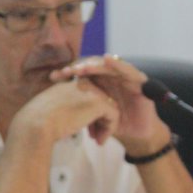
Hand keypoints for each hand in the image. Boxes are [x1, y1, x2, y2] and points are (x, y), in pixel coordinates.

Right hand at [12, 76, 120, 145]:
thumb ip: (65, 106)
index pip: (88, 96)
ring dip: (105, 125)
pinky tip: (100, 141)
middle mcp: (81, 82)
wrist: (36, 126)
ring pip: (109, 108)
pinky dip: (109, 130)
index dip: (88, 112)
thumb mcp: (52, 109)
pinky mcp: (98, 102)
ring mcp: (91, 91)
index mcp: (69, 83)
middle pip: (101, 101)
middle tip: (93, 136)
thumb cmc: (37, 122)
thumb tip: (74, 116)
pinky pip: (114, 115)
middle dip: (99, 119)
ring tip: (97, 140)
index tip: (82, 128)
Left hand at [49, 54, 170, 153]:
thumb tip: (53, 116)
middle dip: (78, 68)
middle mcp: (110, 78)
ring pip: (107, 66)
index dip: (66, 74)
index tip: (53, 77)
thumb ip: (79, 111)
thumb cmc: (113, 123)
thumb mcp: (93, 117)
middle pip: (91, 68)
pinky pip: (128, 70)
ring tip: (83, 68)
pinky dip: (118, 64)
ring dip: (94, 65)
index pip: (79, 74)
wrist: (137, 133)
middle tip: (66, 72)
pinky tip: (107, 59)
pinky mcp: (139, 81)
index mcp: (97, 83)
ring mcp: (124, 78)